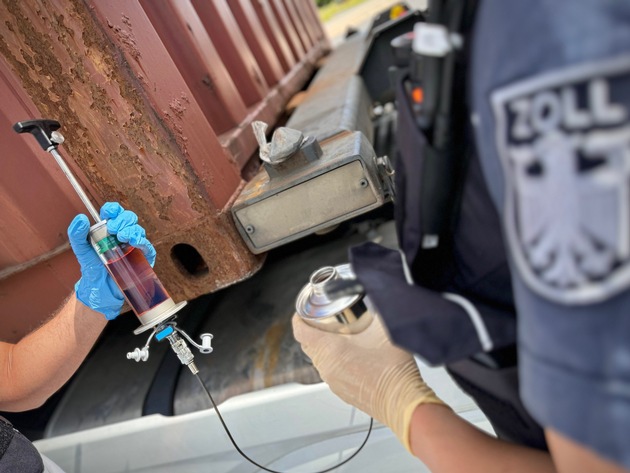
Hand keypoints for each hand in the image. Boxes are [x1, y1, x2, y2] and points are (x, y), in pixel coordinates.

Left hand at [68, 202, 156, 319]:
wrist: (100, 290)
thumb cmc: (92, 269)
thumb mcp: (81, 251)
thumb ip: (77, 235)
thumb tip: (81, 218)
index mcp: (109, 230)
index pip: (115, 213)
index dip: (114, 209)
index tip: (108, 213)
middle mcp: (123, 235)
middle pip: (129, 218)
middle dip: (123, 220)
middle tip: (114, 229)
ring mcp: (133, 246)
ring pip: (139, 230)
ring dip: (132, 230)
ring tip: (123, 238)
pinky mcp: (142, 258)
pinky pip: (147, 246)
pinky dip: (142, 242)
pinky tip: (135, 243)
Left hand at [292, 314, 446, 451]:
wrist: (401, 401)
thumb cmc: (393, 371)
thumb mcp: (385, 331)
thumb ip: (378, 311)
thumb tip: (378, 299)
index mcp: (330, 350)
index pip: (301, 332)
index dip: (298, 319)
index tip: (301, 312)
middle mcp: (326, 367)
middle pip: (308, 345)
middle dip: (310, 331)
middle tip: (320, 319)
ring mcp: (333, 382)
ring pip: (318, 359)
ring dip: (322, 347)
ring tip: (336, 335)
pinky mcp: (341, 390)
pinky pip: (329, 371)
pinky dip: (332, 360)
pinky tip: (348, 354)